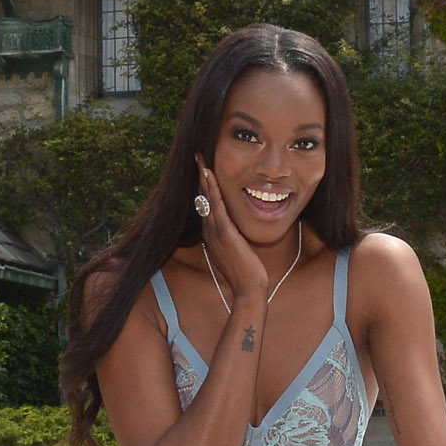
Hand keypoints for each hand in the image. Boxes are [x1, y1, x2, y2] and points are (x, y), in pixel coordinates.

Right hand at [197, 162, 269, 303]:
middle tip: (197, 157)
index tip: (203, 170)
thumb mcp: (237, 250)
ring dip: (203, 177)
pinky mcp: (224, 232)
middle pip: (202, 198)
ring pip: (206, 198)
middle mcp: (210, 230)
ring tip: (199, 158)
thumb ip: (234, 238)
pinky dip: (211, 188)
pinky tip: (208, 174)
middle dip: (200, 177)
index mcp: (213, 234)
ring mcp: (215, 231)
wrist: (249, 288)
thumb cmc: (246, 272)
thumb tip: (237, 230)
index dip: (204, 187)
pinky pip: (216, 205)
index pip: (206, 205)